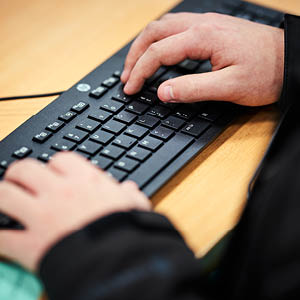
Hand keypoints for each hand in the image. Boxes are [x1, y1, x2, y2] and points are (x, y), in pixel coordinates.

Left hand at [0, 152, 150, 271]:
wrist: (118, 261)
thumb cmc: (127, 231)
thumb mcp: (134, 206)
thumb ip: (129, 194)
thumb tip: (129, 188)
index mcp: (84, 181)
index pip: (60, 159)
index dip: (55, 165)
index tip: (56, 173)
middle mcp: (58, 192)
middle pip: (25, 169)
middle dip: (19, 173)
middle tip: (20, 181)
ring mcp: (41, 216)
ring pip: (4, 195)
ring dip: (2, 196)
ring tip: (5, 201)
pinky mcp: (30, 245)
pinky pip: (2, 237)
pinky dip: (0, 236)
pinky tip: (3, 236)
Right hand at [121, 12, 283, 105]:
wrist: (291, 60)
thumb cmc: (266, 73)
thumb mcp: (229, 88)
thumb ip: (192, 89)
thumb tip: (162, 92)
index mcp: (202, 38)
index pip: (158, 52)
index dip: (139, 72)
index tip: (130, 88)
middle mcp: (201, 25)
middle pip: (154, 32)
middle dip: (135, 55)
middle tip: (126, 76)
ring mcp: (206, 24)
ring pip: (163, 26)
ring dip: (145, 45)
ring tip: (136, 64)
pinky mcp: (212, 29)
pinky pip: (176, 28)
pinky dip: (159, 41)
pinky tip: (159, 52)